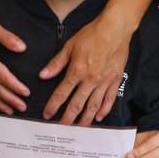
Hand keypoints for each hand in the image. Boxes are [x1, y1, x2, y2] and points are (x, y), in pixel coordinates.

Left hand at [40, 10, 130, 125]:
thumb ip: (56, 63)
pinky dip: (104, 109)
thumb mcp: (70, 46)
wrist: (115, 29)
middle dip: (68, 118)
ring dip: (85, 119)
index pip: (61, 94)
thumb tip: (43, 75)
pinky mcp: (115, 80)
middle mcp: (90, 80)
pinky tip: (99, 117)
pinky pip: (109, 99)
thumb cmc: (92, 34)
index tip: (47, 115)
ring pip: (93, 105)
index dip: (53, 106)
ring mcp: (104, 81)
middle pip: (77, 104)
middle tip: (62, 128)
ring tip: (79, 128)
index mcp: (76, 71)